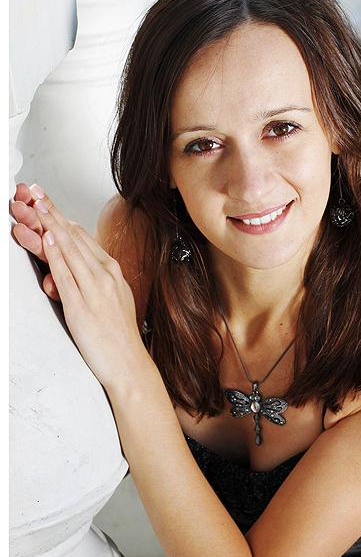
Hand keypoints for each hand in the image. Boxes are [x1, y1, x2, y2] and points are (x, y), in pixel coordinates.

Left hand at [14, 189, 151, 391]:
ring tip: (36, 205)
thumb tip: (65, 267)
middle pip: (74, 237)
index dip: (61, 217)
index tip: (47, 201)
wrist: (128, 364)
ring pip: (69, 250)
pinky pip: (67, 274)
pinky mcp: (83, 305)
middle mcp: (105, 275)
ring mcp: (95, 289)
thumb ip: (86, 282)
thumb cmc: (117, 336)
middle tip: (36, 192)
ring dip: (50, 225)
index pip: (82, 238)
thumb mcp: (106, 301)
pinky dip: (56, 254)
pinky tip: (47, 238)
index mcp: (111, 272)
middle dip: (52, 213)